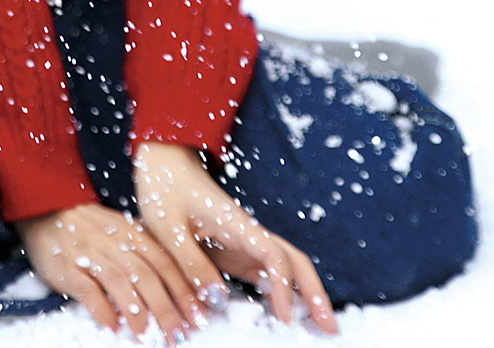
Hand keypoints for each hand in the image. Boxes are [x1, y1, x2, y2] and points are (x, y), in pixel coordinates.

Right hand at [14, 201, 204, 339]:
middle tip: (179, 335)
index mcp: (133, 233)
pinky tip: (112, 327)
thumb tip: (178, 288)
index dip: (184, 290)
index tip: (199, 315)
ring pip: (121, 282)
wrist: (48, 209)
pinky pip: (88, 289)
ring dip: (137, 312)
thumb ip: (146, 255)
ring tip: (148, 337)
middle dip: (167, 308)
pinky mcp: (68, 266)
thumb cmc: (91, 227)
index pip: (165, 263)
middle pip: (147, 276)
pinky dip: (102, 309)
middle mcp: (116, 242)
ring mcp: (91, 253)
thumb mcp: (122, 231)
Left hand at [134, 141, 337, 334]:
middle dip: (314, 291)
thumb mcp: (167, 228)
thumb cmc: (165, 189)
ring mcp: (243, 242)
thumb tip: (218, 299)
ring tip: (317, 326)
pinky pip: (266, 273)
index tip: (286, 317)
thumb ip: (191, 263)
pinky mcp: (235, 250)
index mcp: (234, 223)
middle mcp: (246, 233)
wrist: (164, 165)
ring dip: (304, 293)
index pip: (272, 254)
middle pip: (293, 260)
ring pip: (285, 267)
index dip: (284, 286)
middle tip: (329, 328)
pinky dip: (282, 293)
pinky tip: (285, 314)